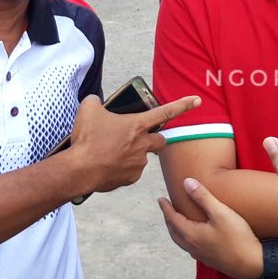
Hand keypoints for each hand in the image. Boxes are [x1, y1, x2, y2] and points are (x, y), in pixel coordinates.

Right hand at [64, 94, 199, 196]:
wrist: (79, 169)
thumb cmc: (86, 140)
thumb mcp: (88, 110)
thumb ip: (97, 102)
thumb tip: (97, 102)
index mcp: (136, 125)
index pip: (165, 111)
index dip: (183, 105)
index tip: (198, 100)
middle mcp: (142, 144)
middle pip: (160, 140)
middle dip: (154, 139)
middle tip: (138, 139)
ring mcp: (138, 163)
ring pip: (143, 157)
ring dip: (134, 154)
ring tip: (112, 153)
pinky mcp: (131, 178)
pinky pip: (132, 172)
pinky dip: (124, 168)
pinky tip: (109, 165)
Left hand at [158, 178, 264, 278]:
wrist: (252, 264)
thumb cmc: (238, 237)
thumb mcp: (221, 213)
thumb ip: (203, 197)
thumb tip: (186, 182)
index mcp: (192, 235)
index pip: (172, 219)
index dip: (165, 208)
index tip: (160, 199)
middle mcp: (193, 247)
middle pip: (174, 232)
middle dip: (168, 220)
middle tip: (166, 209)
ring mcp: (201, 256)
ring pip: (182, 242)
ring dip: (176, 230)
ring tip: (178, 222)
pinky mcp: (211, 260)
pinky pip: (192, 248)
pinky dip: (187, 239)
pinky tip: (196, 238)